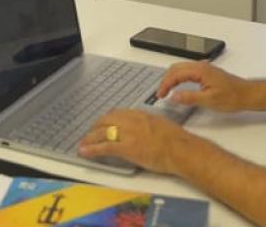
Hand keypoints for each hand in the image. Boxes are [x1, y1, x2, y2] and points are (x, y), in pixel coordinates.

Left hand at [77, 109, 194, 173]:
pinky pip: (105, 147)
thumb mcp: (161, 124)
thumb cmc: (177, 140)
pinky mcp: (127, 148)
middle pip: (107, 120)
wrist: (181, 150)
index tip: (102, 123)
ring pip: (103, 132)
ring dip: (90, 138)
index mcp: (141, 114)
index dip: (107, 119)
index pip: (118, 113)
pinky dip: (92, 149)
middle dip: (95, 127)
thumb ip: (149, 123)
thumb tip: (145, 128)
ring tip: (83, 143)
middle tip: (89, 133)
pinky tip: (85, 151)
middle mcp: (132, 121)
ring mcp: (129, 134)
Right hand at [156, 61, 252, 112]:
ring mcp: (204, 68)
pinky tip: (179, 86)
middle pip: (176, 68)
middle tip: (161, 93)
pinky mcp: (207, 73)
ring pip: (181, 69)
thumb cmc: (233, 96)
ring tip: (167, 91)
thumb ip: (189, 97)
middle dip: (166, 80)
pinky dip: (179, 78)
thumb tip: (174, 96)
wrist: (247, 94)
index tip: (161, 94)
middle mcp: (201, 66)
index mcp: (200, 70)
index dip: (165, 84)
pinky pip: (187, 71)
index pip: (175, 74)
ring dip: (171, 79)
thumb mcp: (209, 100)